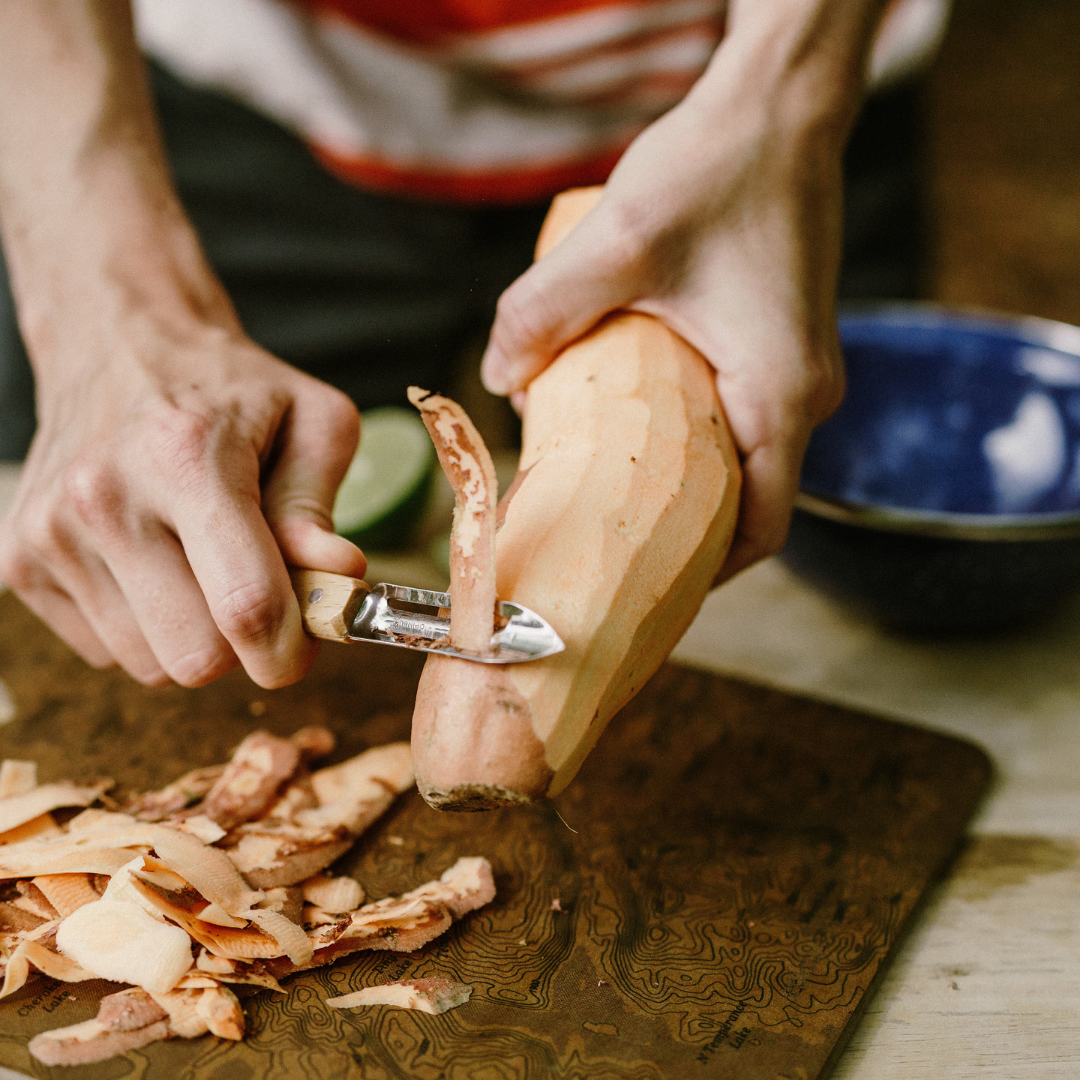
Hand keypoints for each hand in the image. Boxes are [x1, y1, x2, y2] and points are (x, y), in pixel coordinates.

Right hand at [0, 0, 364, 688]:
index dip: (288, 650)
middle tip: (266, 588)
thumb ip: (330, 505)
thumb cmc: (236, 375)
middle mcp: (100, 501)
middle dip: (245, 643)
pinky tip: (160, 557)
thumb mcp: (314, 421)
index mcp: (184, 458)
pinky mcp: (13, 557)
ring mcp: (45, 534)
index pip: (243, 608)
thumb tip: (339, 589)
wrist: (120, 331)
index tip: (308, 646)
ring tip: (211, 555)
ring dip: (197, 629)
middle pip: (192, 656)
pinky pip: (104, 643)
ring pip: (147, 659)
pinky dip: (148, 620)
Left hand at [481, 1, 880, 581]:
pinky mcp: (783, 345)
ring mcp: (800, 370)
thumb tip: (498, 377)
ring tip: (615, 496)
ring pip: (746, 464)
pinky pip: (744, 422)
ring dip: (688, 487)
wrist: (781, 106)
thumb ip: (543, 314)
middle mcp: (806, 395)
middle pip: (751, 504)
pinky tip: (639, 431)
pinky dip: (697, 444)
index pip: (759, 529)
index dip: (704, 576)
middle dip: (686, 537)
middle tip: (612, 550)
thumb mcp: (617, 244)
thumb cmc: (721, 168)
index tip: (642, 594)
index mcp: (782, 395)